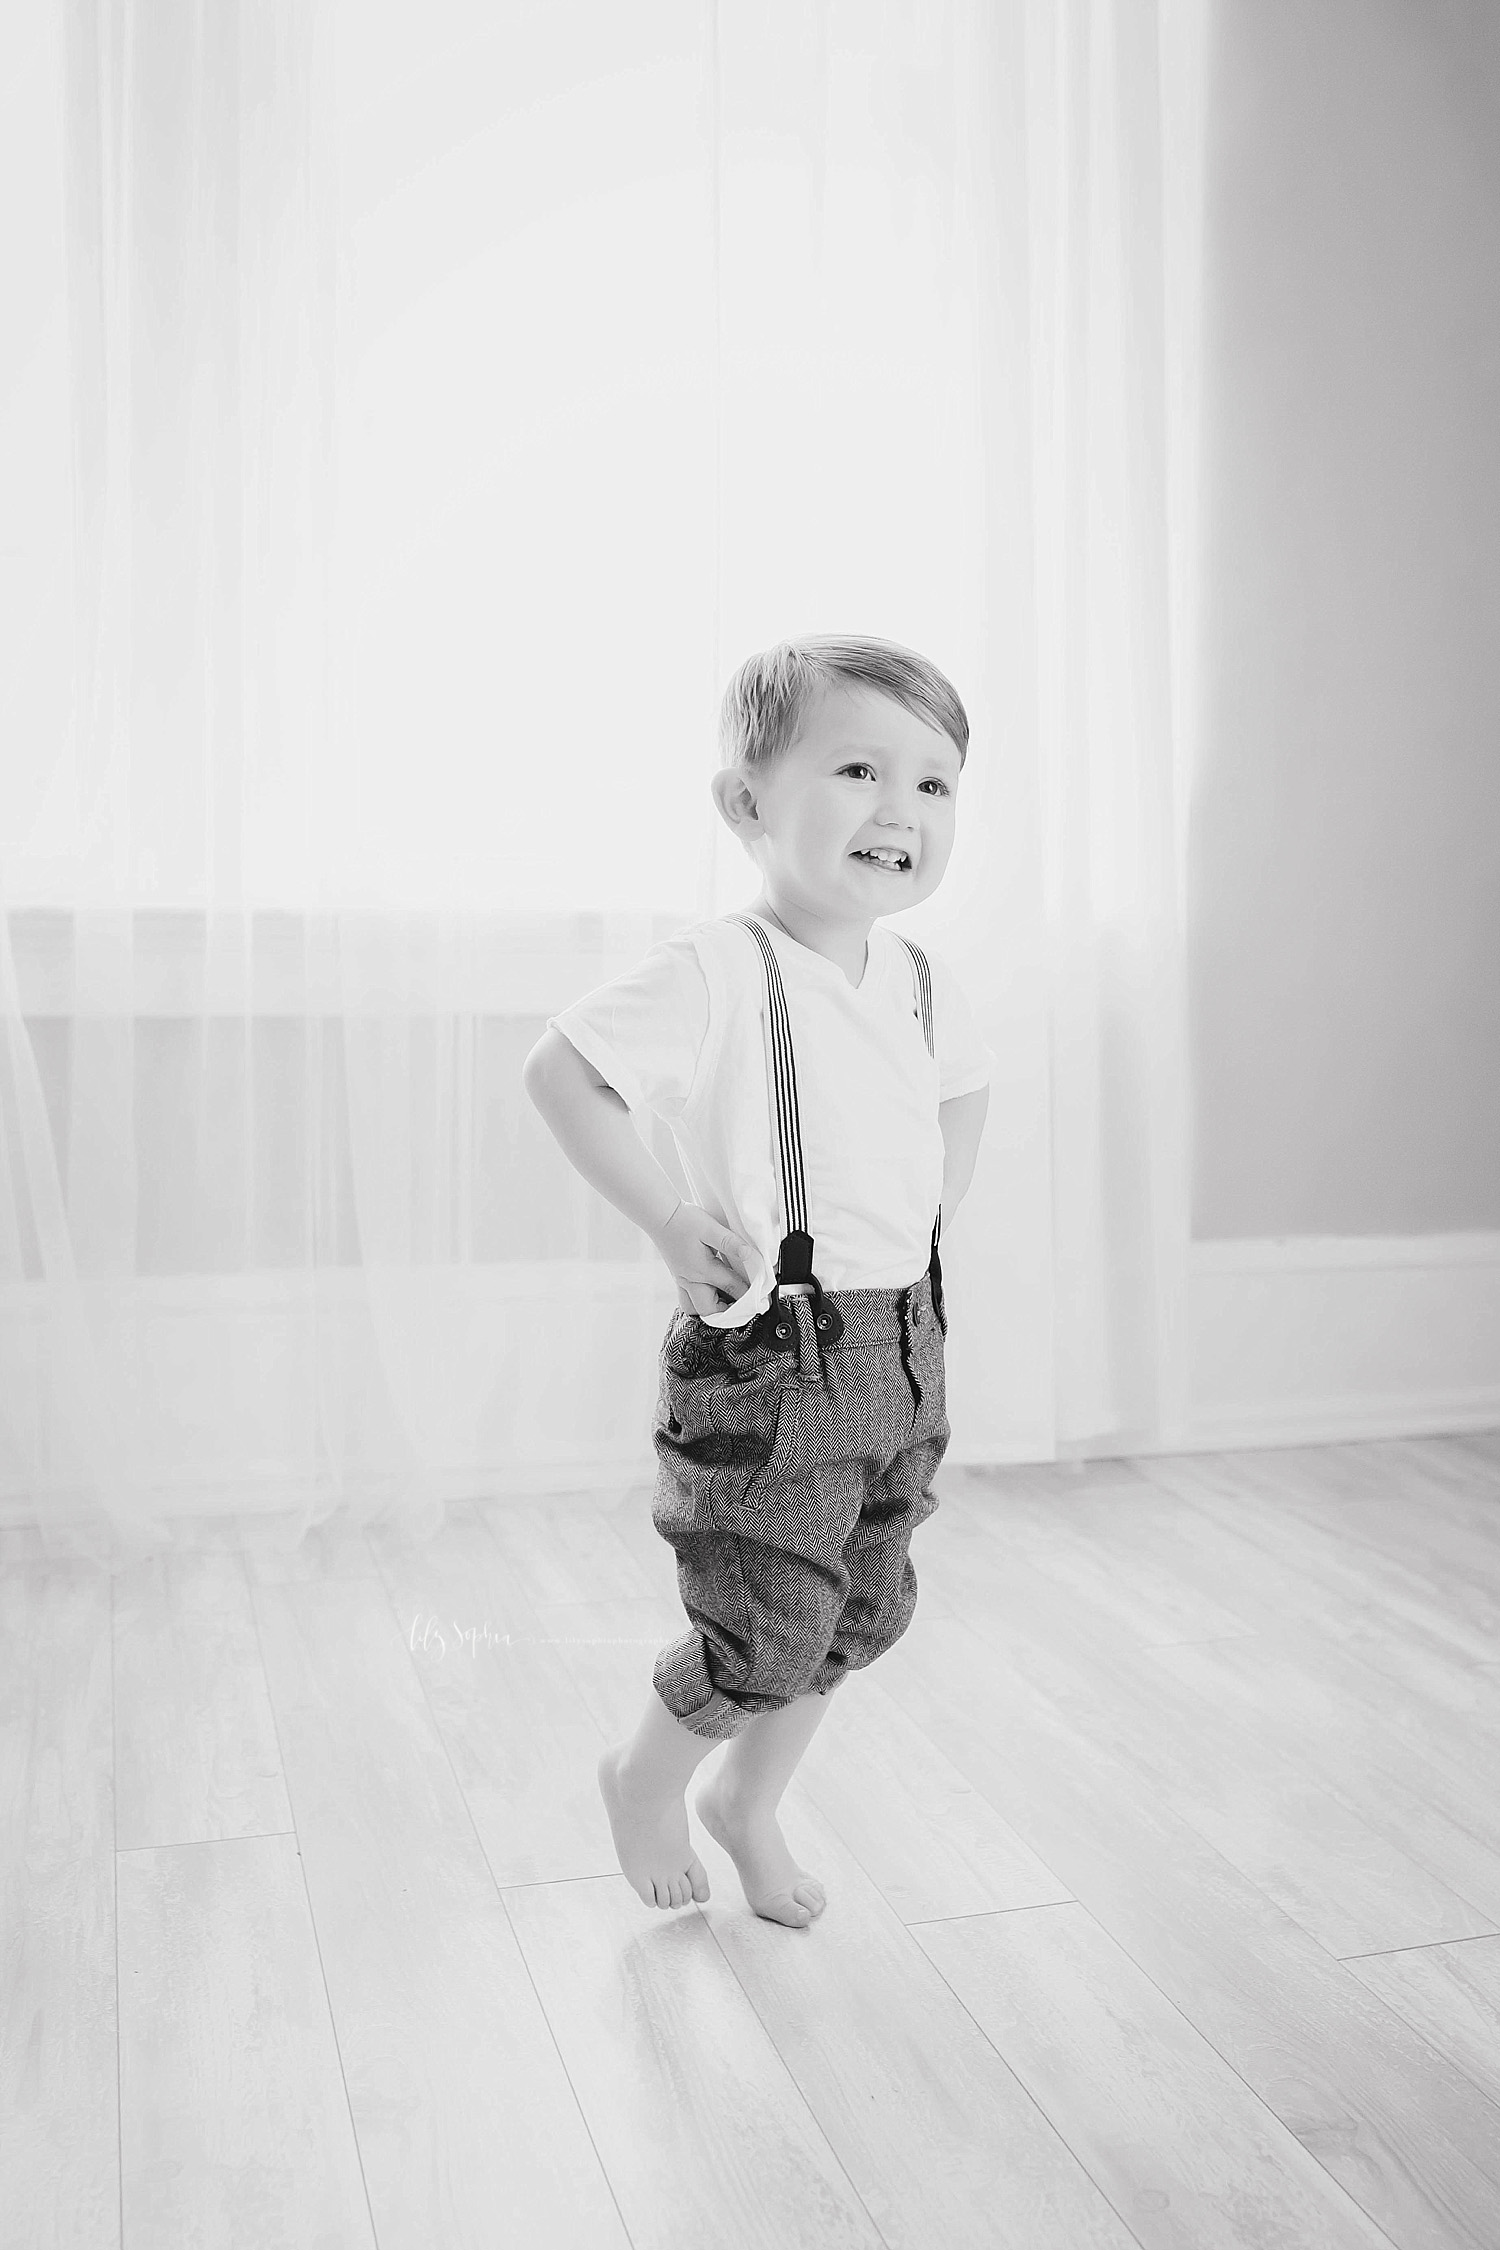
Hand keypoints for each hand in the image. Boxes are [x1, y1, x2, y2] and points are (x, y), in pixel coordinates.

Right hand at [651, 1201, 756, 1318]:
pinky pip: (687, 1299)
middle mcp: (691, 1280)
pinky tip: (711, 1291)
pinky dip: (701, 1300)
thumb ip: (730, 1243)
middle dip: (727, 1311)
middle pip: (709, 1310)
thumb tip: (749, 1254)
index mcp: (702, 1270)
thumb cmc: (684, 1220)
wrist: (660, 1216)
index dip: (749, 1292)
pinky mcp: (678, 1276)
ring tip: (725, 1301)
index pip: (731, 1287)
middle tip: (742, 1304)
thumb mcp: (711, 1228)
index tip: (762, 1296)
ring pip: (694, 1308)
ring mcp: (682, 1280)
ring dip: (710, 1309)